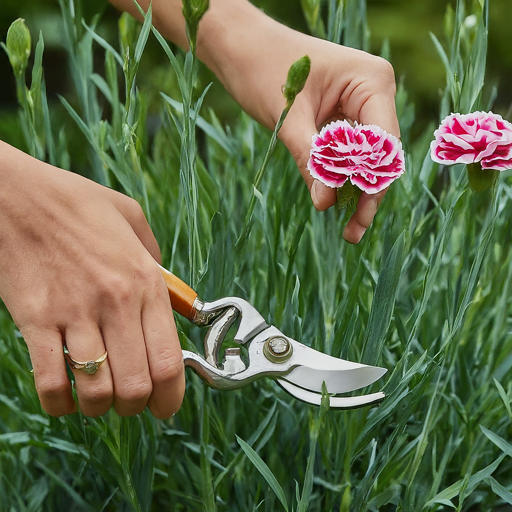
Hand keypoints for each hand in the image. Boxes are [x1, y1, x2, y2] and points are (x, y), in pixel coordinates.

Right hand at [0, 141, 183, 417]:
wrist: (18, 196)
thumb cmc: (78, 205)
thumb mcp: (133, 219)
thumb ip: (157, 259)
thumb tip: (171, 296)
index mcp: (146, 282)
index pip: (169, 360)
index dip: (171, 397)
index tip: (165, 407)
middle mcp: (117, 302)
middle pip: (136, 386)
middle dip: (137, 408)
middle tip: (131, 403)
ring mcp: (75, 313)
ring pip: (96, 392)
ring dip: (99, 407)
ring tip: (98, 397)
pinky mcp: (35, 320)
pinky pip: (50, 382)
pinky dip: (59, 402)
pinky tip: (64, 395)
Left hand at [277, 42, 398, 243]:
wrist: (240, 48)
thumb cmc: (262, 68)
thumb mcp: (288, 118)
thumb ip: (309, 159)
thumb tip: (326, 204)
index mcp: (371, 81)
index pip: (383, 142)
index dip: (371, 181)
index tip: (353, 213)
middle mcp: (374, 93)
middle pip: (379, 156)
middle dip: (367, 194)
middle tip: (352, 233)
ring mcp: (360, 106)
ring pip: (365, 159)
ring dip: (355, 193)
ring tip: (348, 231)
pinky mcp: (343, 119)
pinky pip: (348, 155)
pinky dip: (341, 179)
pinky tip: (335, 204)